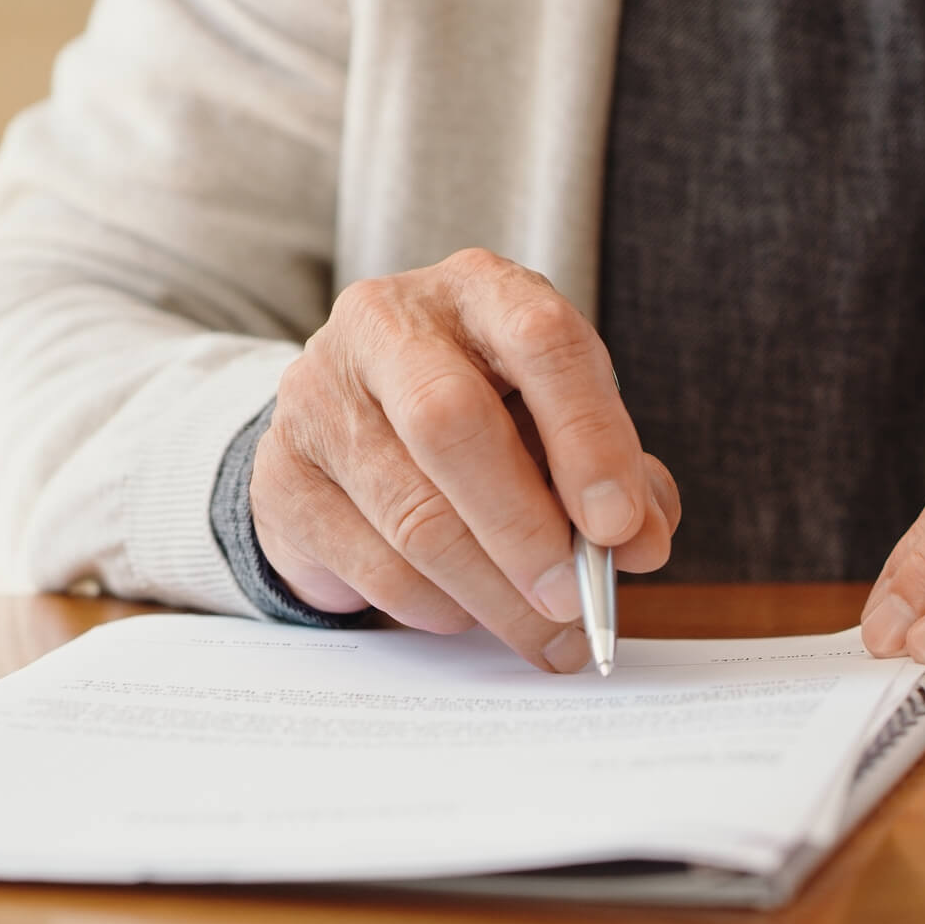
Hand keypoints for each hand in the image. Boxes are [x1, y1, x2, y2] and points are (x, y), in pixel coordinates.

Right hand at [253, 249, 678, 671]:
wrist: (352, 426)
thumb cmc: (487, 420)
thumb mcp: (563, 427)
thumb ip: (621, 477)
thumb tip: (641, 542)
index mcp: (480, 289)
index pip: (541, 340)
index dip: (588, 437)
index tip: (620, 528)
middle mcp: (387, 323)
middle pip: (450, 422)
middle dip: (524, 529)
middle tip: (573, 601)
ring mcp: (318, 395)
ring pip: (411, 514)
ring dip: (492, 593)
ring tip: (544, 634)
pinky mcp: (282, 474)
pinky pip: (371, 562)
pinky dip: (437, 605)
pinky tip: (469, 612)